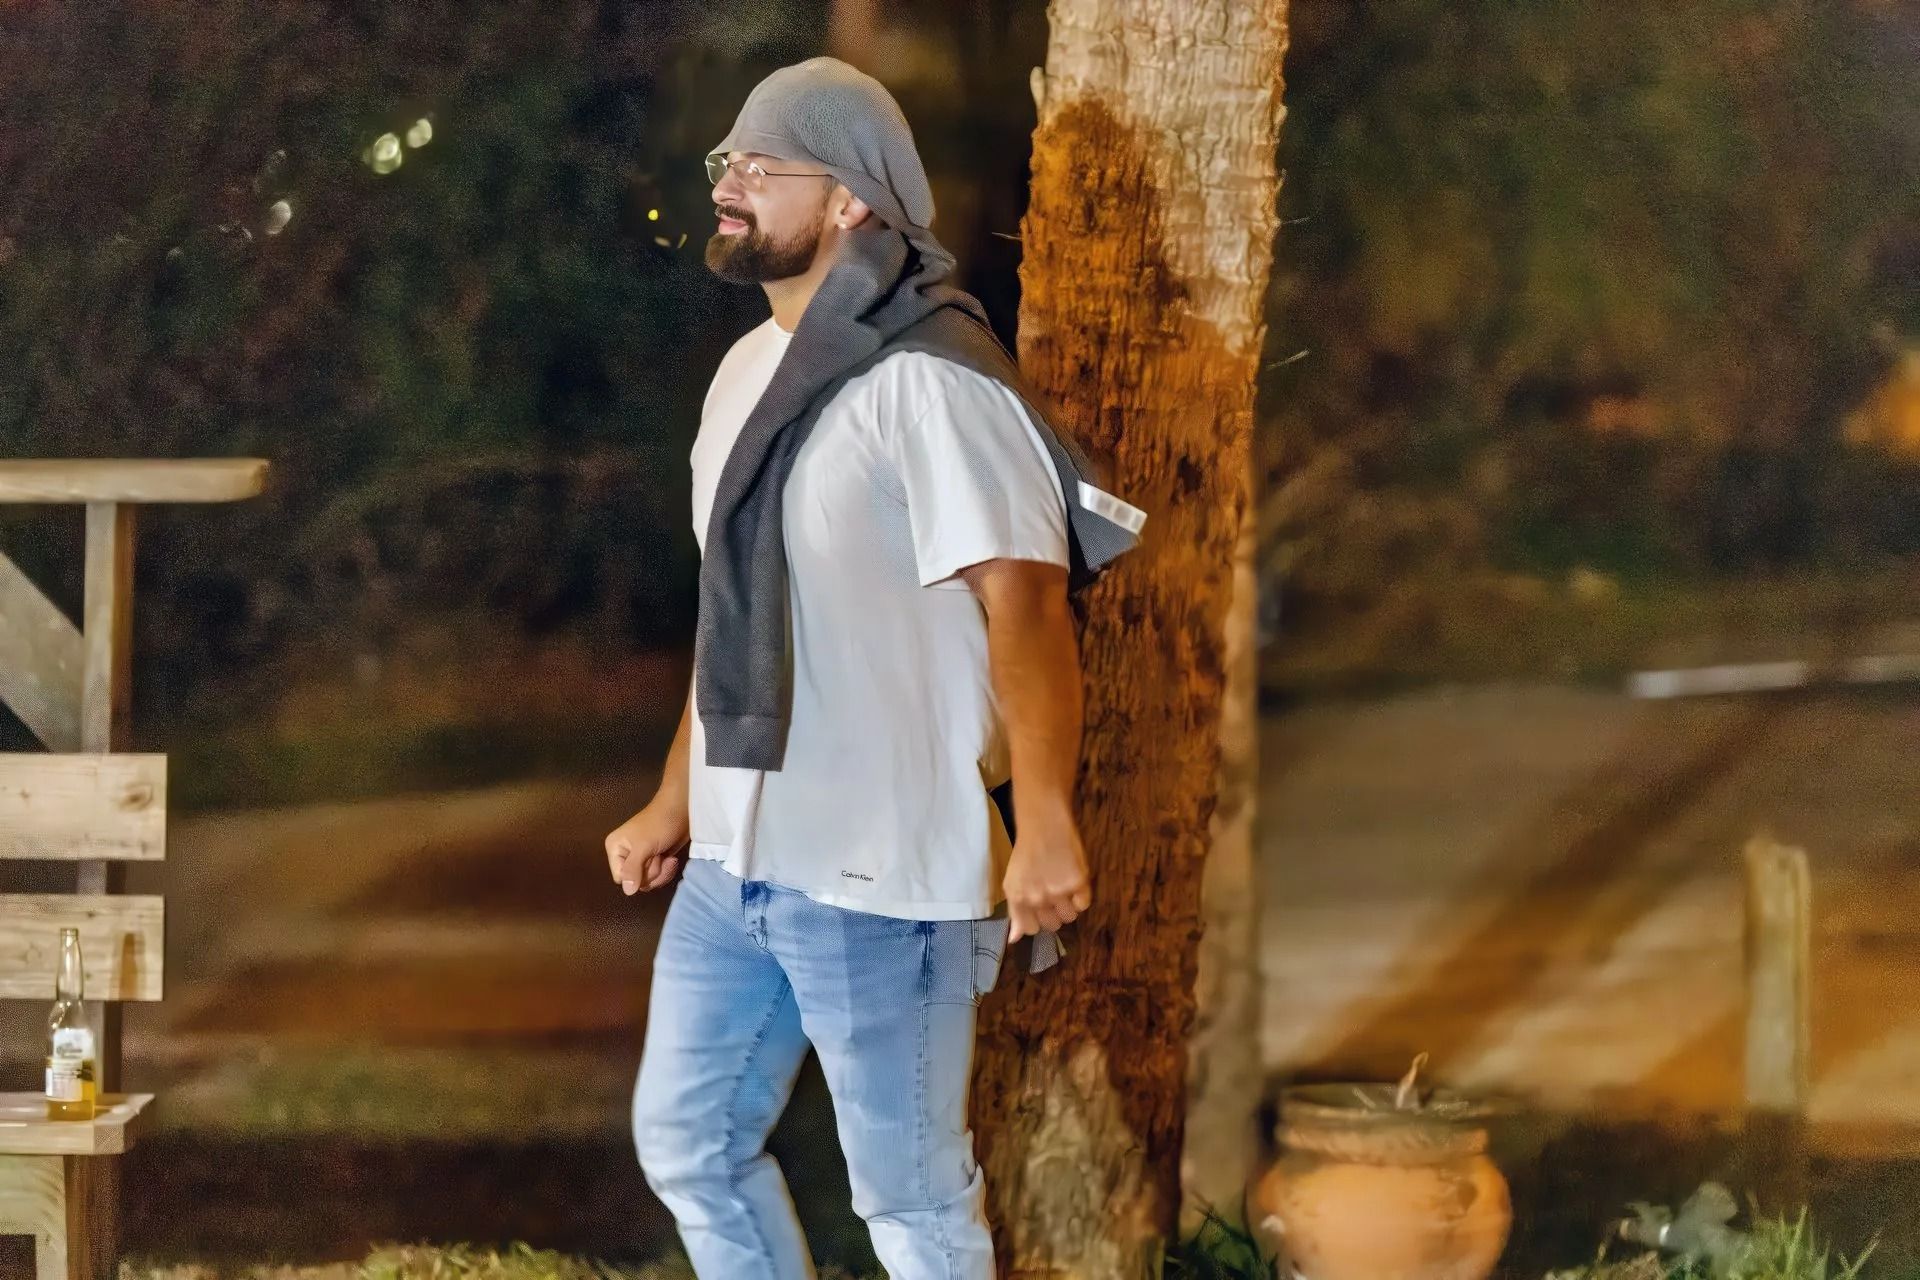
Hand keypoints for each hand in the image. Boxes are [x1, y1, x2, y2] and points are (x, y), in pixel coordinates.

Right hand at [605, 800, 688, 895]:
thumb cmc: (660, 824)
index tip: (647, 861)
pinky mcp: (655, 861)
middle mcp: (625, 856)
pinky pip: (658, 878)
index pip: (620, 878)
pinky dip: (667, 871)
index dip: (636, 875)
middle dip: (651, 873)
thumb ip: (633, 869)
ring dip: (661, 872)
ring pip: (648, 882)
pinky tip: (672, 859)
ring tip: (667, 857)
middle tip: (658, 857)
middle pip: (635, 882)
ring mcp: (641, 860)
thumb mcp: (644, 846)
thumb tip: (627, 892)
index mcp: (615, 849)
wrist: (682, 810)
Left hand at [1003, 814, 1091, 943]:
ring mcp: (1059, 890)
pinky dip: (1081, 896)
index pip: (1031, 929)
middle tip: (1052, 892)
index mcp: (1018, 899)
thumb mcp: (1013, 882)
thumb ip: (1015, 912)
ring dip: (1068, 905)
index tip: (1039, 906)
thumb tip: (1014, 941)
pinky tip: (1073, 880)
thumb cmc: (1027, 852)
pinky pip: (1084, 904)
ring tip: (1063, 885)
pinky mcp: (1079, 882)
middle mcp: (1038, 898)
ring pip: (1069, 917)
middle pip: (1052, 925)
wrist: (1044, 824)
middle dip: (1053, 912)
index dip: (1036, 918)